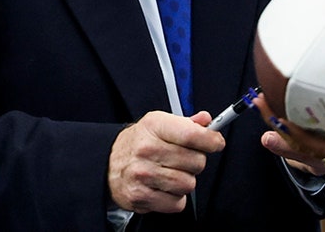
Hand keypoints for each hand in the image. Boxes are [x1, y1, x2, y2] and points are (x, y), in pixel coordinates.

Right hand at [107, 110, 223, 213]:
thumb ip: (186, 123)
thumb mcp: (159, 124)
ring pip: (188, 184)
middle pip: (196, 161)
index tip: (216, 143)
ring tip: (173, 173)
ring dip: (186, 181)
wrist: (107, 164)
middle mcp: (147, 149)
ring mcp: (142, 174)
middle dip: (196, 161)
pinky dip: (175, 198)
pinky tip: (165, 188)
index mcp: (154, 126)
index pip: (193, 134)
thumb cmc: (139, 143)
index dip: (212, 140)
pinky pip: (176, 203)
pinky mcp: (140, 197)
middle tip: (185, 160)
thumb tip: (207, 120)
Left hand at [254, 93, 324, 229]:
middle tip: (258, 99)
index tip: (276, 113)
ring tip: (263, 100)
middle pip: (298, 140)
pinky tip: (288, 104)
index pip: (313, 142)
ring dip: (282, 121)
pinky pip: (311, 133)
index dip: (292, 129)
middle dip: (277, 121)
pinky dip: (297, 121)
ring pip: (302, 137)